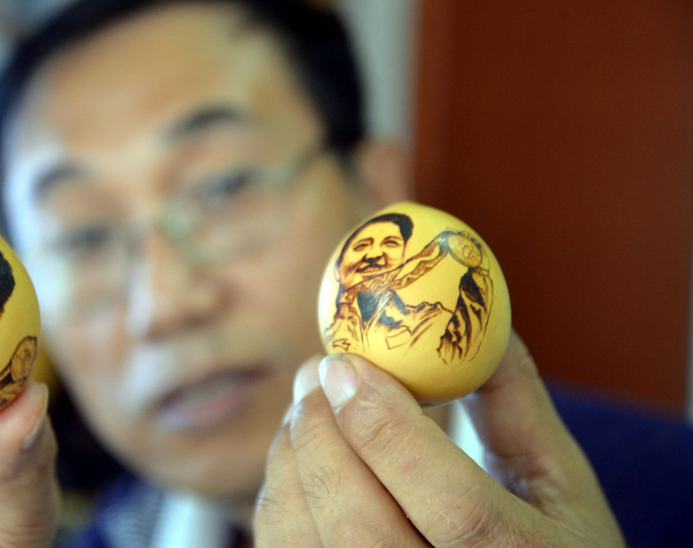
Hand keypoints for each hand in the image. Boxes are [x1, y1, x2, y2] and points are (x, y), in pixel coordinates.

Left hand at [254, 332, 624, 546]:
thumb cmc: (547, 541)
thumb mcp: (558, 479)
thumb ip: (514, 400)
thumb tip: (465, 314)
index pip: (457, 509)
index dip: (389, 433)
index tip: (347, 365)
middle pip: (365, 532)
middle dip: (325, 440)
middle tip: (316, 374)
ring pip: (312, 546)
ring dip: (294, 462)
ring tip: (307, 408)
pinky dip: (280, 498)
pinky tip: (300, 456)